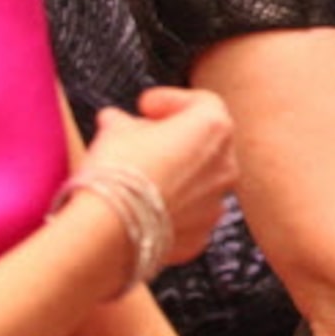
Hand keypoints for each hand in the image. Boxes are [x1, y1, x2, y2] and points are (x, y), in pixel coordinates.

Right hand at [90, 86, 236, 263]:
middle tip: (139, 137)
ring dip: (174, 172)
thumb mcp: (115, 130)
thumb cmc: (118, 170)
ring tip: (138, 173)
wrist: (109, 228)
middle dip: (173, 136)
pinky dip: (171, 204)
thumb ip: (122, 121)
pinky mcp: (201, 233)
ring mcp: (216, 202)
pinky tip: (142, 205)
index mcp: (212, 127)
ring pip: (199, 179)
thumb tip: (115, 120)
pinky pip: (189, 211)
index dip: (170, 101)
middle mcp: (224, 165)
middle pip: (203, 141)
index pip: (201, 103)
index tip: (145, 106)